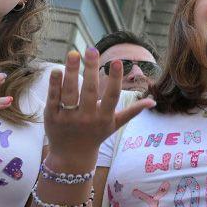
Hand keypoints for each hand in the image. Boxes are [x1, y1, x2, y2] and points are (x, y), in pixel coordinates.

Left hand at [44, 48, 153, 170]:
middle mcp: (87, 118)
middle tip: (91, 49)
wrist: (72, 157)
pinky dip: (54, 84)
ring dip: (70, 71)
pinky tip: (56, 70)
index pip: (112, 96)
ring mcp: (68, 118)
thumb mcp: (115, 125)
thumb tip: (154, 101)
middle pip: (89, 90)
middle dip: (90, 69)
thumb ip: (133, 111)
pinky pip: (53, 98)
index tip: (117, 61)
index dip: (115, 79)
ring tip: (73, 53)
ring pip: (70, 92)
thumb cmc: (96, 136)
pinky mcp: (52, 117)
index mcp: (104, 118)